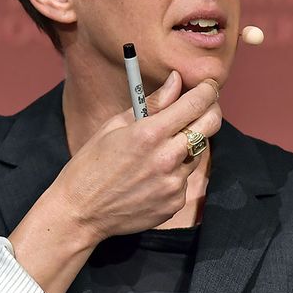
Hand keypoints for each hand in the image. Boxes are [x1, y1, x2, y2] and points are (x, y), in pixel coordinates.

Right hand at [52, 70, 222, 242]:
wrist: (81, 212)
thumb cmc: (91, 164)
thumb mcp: (115, 126)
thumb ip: (152, 103)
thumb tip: (176, 80)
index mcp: (150, 133)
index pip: (196, 103)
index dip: (207, 89)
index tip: (208, 85)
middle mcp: (167, 158)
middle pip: (211, 125)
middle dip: (211, 110)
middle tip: (203, 107)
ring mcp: (174, 183)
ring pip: (197, 153)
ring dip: (186, 145)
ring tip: (156, 151)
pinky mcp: (175, 202)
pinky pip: (185, 179)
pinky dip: (174, 173)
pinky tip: (149, 177)